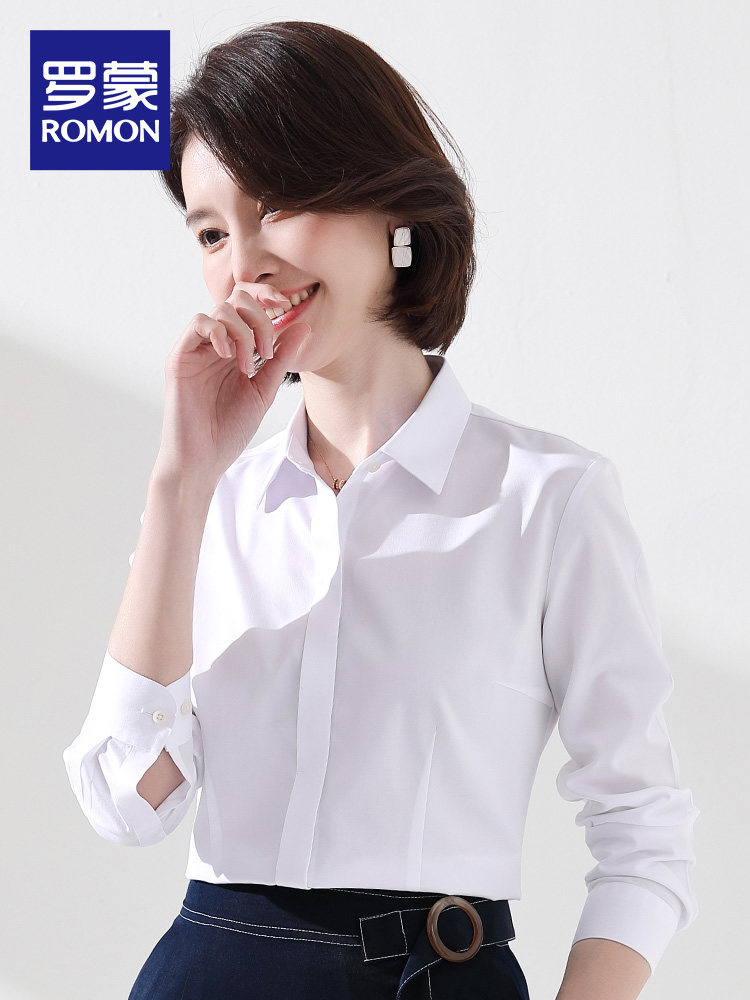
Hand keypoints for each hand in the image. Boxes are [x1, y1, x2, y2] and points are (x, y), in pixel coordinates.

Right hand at [154, 283, 310, 485]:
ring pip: (218, 309)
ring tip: (249, 365)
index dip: (266, 296)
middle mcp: (214, 345)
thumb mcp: (265, 390)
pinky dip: (219, 332)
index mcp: (234, 349)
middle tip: (267, 351)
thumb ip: (281, 358)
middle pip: (235, 299)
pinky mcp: (180, 359)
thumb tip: (304, 326)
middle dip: (259, 317)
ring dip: (242, 332)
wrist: (204, 460)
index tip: (286, 305)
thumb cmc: (230, 430)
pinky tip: (229, 357)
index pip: (248, 305)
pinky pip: (197, 324)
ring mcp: (196, 350)